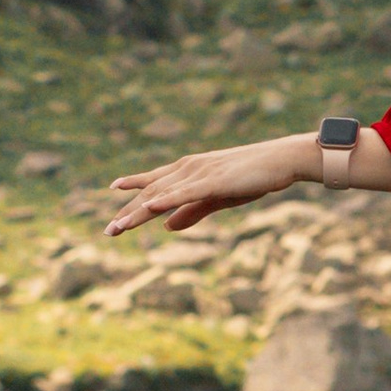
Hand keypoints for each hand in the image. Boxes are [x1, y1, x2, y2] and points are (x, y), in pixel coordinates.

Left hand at [106, 133, 309, 237]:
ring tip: (119, 226)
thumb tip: (166, 227)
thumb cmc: (252, 177)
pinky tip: (150, 206)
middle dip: (128, 212)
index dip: (133, 186)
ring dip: (139, 211)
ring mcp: (200, 173)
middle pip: (152, 192)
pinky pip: (185, 192)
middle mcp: (189, 169)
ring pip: (163, 194)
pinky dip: (166, 200)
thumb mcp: (218, 199)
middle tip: (109, 231)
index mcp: (190, 170)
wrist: (282, 160)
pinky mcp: (214, 181)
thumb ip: (191, 212)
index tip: (113, 188)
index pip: (155, 181)